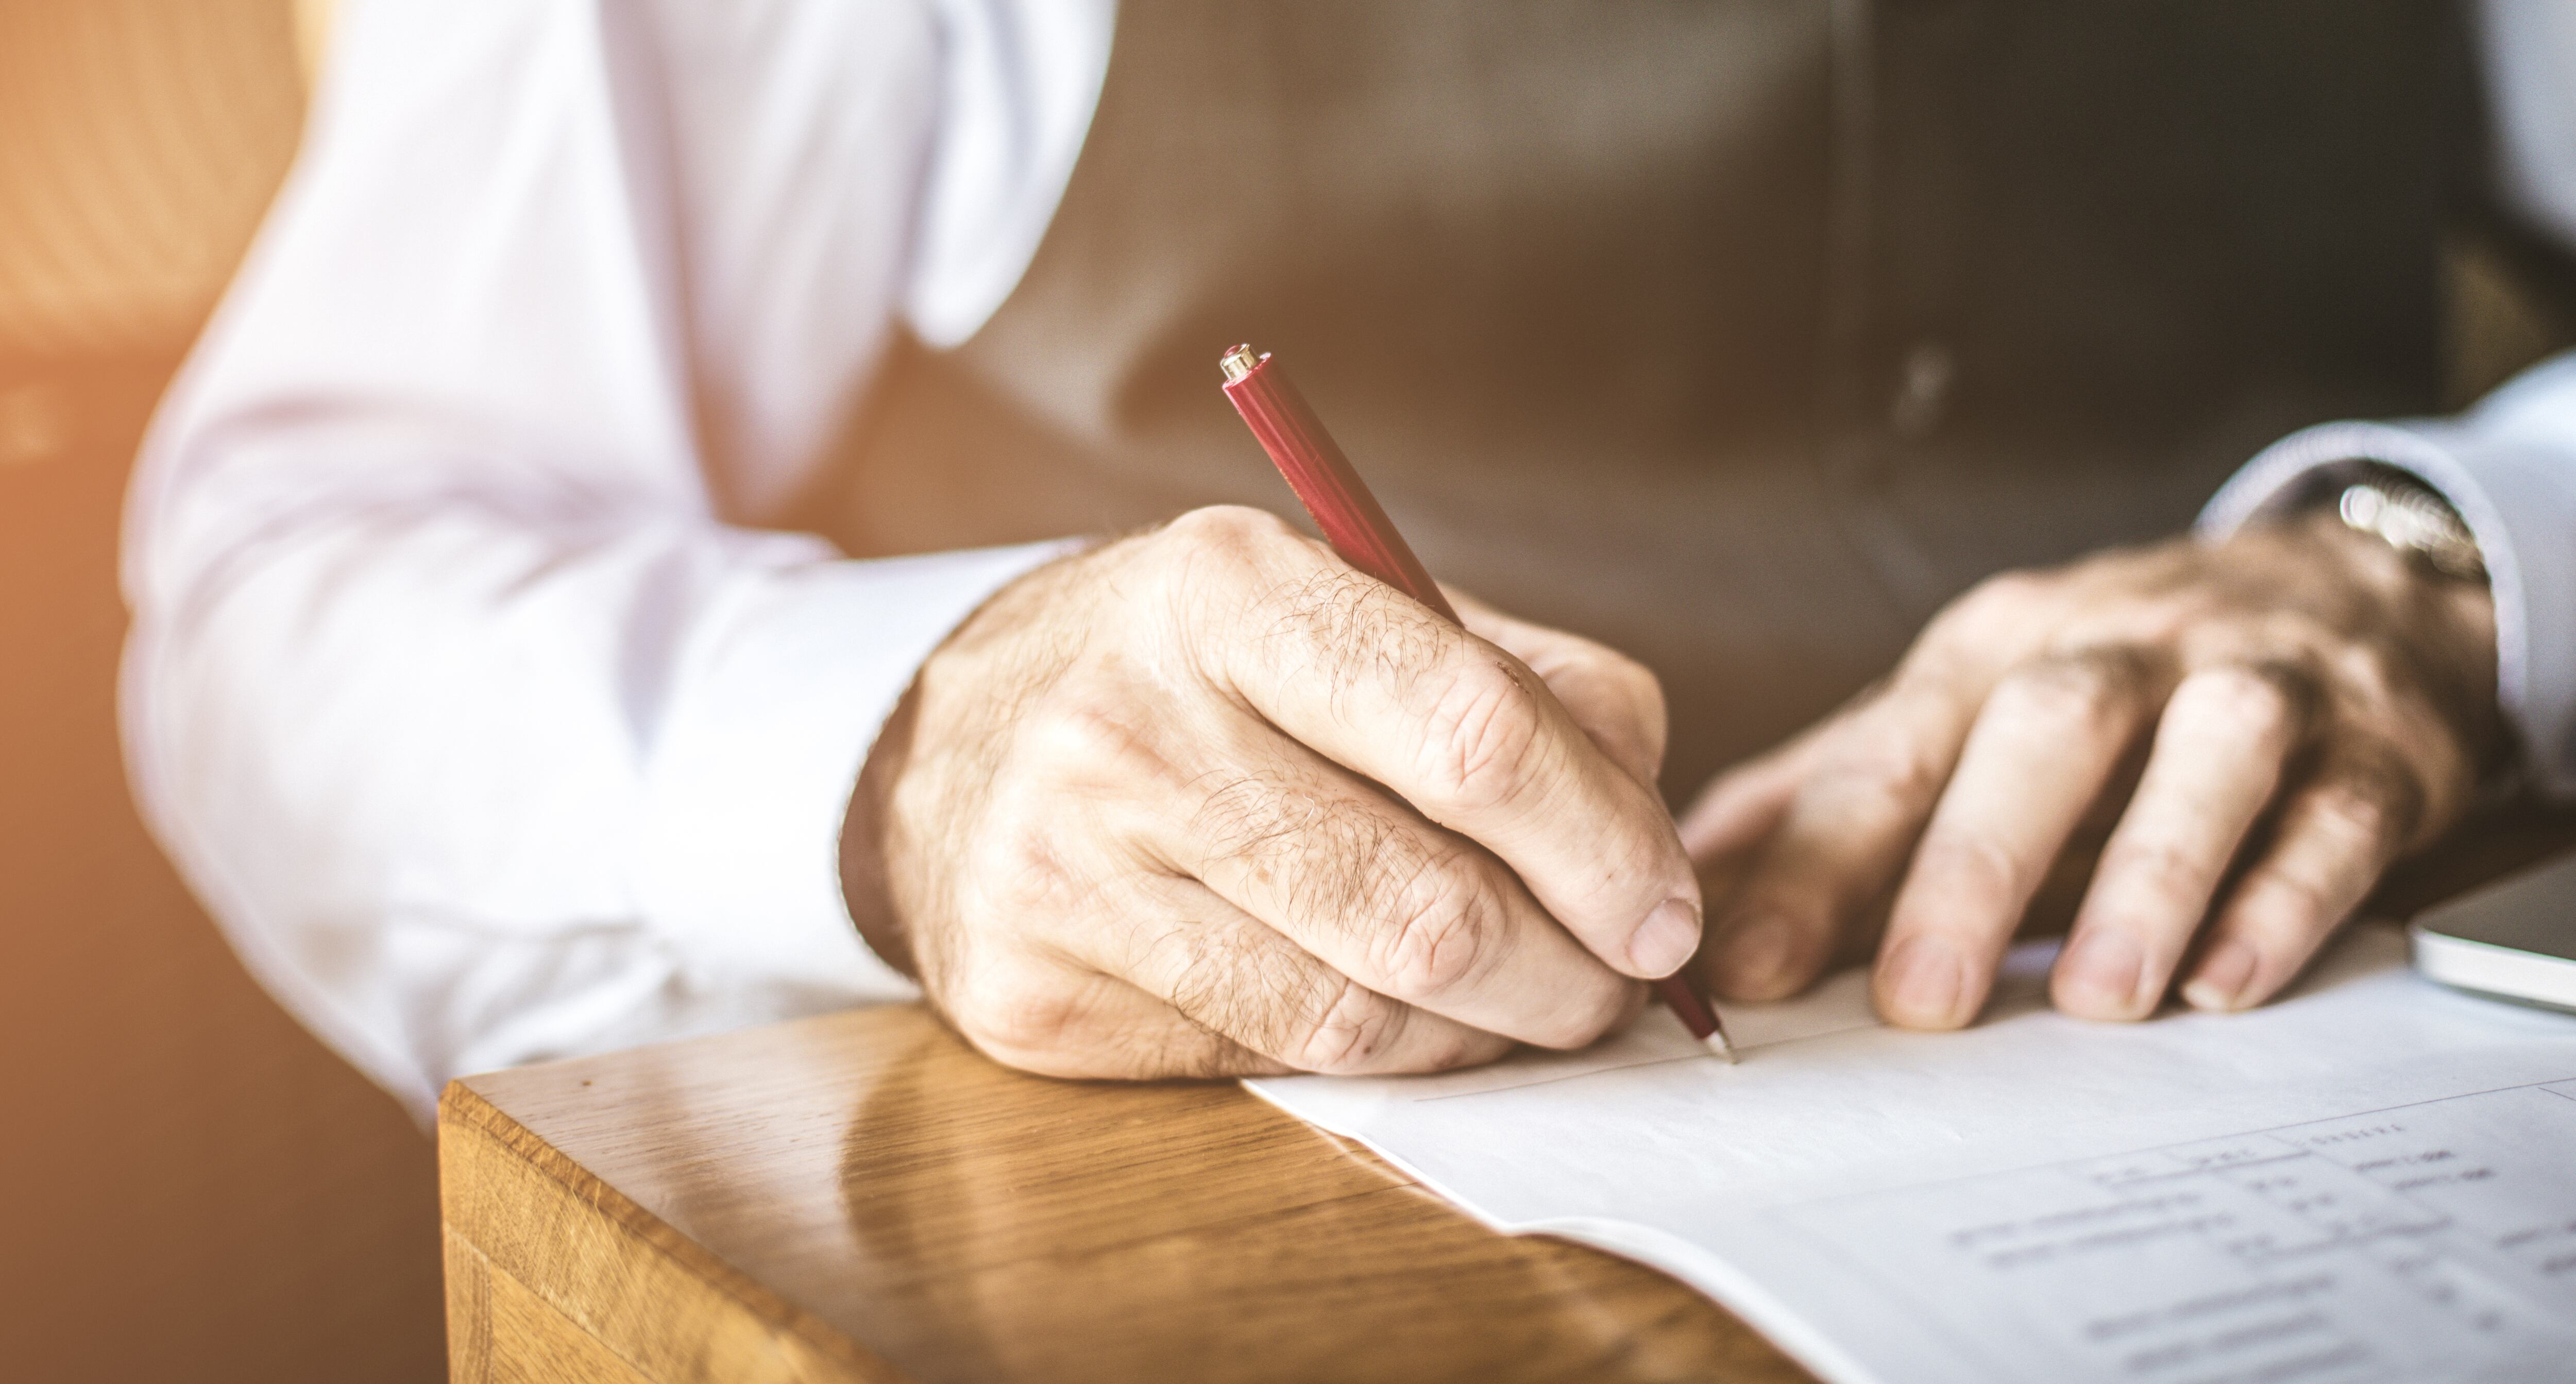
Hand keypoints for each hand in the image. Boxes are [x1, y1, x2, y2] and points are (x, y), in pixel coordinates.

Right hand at [845, 506, 1701, 1078]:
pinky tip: (1393, 1013)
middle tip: (1613, 980)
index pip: (1471, 732)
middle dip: (1568, 971)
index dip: (1603, 841)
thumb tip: (1649, 807)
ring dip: (1483, 1031)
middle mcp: (1125, 726)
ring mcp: (1064, 872)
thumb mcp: (1347, 607)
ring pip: (1360, 1017)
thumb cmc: (1195, 672)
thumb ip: (1523, 681)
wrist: (947, 747)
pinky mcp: (1035, 996)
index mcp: (1225, 589)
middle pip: (1430, 907)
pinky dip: (1375, 1058)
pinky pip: (1272, 1064)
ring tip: (1517, 998)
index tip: (1666, 906)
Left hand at [1681, 510, 2499, 1026]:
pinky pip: (2336, 812)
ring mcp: (2255, 685)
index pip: (1887, 754)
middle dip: (1972, 866)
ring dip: (2149, 875)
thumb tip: (1684, 867)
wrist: (2342, 591)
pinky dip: (2287, 896)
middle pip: (2040, 734)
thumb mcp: (1959, 710)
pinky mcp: (2373, 745)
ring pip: (2205, 754)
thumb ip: (1829, 790)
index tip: (1746, 968)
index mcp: (1990, 651)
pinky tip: (2232, 977)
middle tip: (1921, 1001)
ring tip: (2098, 999)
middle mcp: (2118, 647)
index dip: (1812, 863)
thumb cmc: (2112, 680)